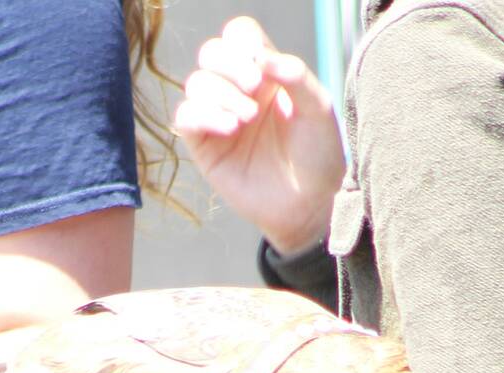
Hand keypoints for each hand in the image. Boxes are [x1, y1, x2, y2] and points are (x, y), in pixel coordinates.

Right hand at [175, 17, 346, 254]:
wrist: (309, 204)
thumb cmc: (318, 155)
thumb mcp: (318, 108)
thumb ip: (295, 76)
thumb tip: (262, 57)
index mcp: (266, 74)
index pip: (239, 36)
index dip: (243, 42)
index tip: (261, 64)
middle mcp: (238, 91)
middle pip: (211, 53)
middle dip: (228, 63)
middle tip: (254, 88)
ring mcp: (219, 117)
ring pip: (196, 83)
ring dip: (221, 94)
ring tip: (246, 120)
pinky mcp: (204, 146)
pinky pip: (185, 117)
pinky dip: (204, 115)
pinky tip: (230, 129)